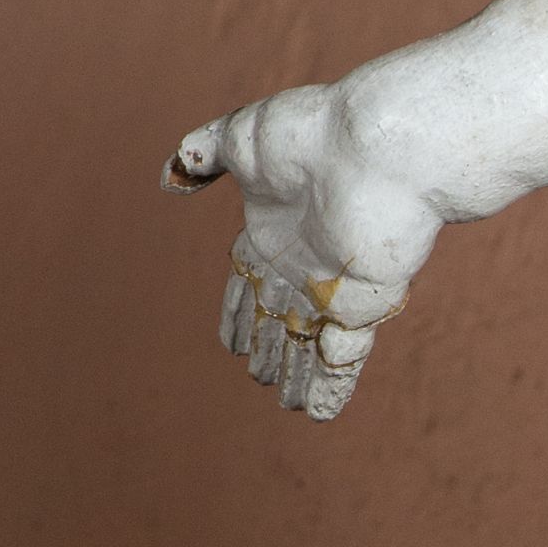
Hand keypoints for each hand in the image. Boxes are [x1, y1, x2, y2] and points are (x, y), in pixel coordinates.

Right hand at [163, 82, 445, 421]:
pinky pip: (346, 354)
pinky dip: (332, 383)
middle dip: (271, 348)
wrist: (377, 145)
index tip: (230, 342)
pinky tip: (321, 411)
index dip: (238, 311)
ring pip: (311, 341)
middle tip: (262, 379)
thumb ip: (204, 155)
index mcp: (274, 228)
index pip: (248, 281)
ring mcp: (336, 284)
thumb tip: (170, 178)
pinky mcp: (366, 302)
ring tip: (291, 405)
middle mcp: (304, 260)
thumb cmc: (313, 135)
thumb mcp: (243, 137)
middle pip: (281, 317)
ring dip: (300, 373)